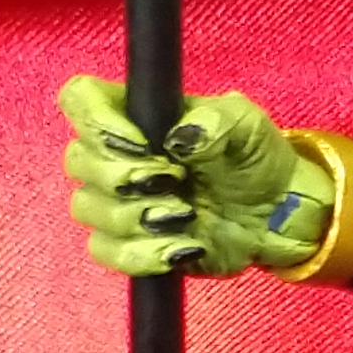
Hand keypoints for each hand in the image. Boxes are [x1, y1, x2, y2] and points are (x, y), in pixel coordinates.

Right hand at [59, 76, 328, 278]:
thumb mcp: (248, 124)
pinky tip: (184, 246)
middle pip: (76, 160)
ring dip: (137, 216)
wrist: (276, 214)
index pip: (79, 99)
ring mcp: (119, 201)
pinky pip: (105, 251)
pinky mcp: (130, 243)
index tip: (141, 143)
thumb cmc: (256, 158)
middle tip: (176, 180)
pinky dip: (143, 253)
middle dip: (125, 176)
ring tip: (186, 214)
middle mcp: (117, 154)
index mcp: (137, 114)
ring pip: (87, 208)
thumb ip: (217, 119)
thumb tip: (179, 138)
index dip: (95, 121)